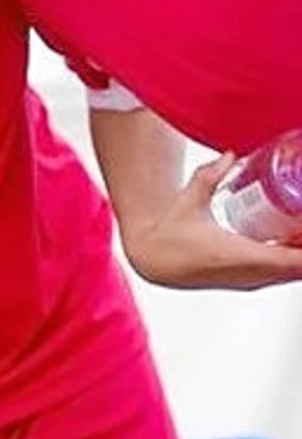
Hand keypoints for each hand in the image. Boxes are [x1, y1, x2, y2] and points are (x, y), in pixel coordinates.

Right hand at [121, 153, 301, 290]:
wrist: (152, 261)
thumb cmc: (168, 237)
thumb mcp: (189, 201)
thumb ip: (210, 175)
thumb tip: (230, 155)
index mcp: (240, 256)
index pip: (293, 261)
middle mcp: (250, 275)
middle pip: (300, 268)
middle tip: (301, 216)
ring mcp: (252, 281)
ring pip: (293, 274)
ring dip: (301, 254)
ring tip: (298, 226)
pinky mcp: (250, 282)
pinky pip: (283, 275)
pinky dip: (294, 261)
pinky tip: (293, 242)